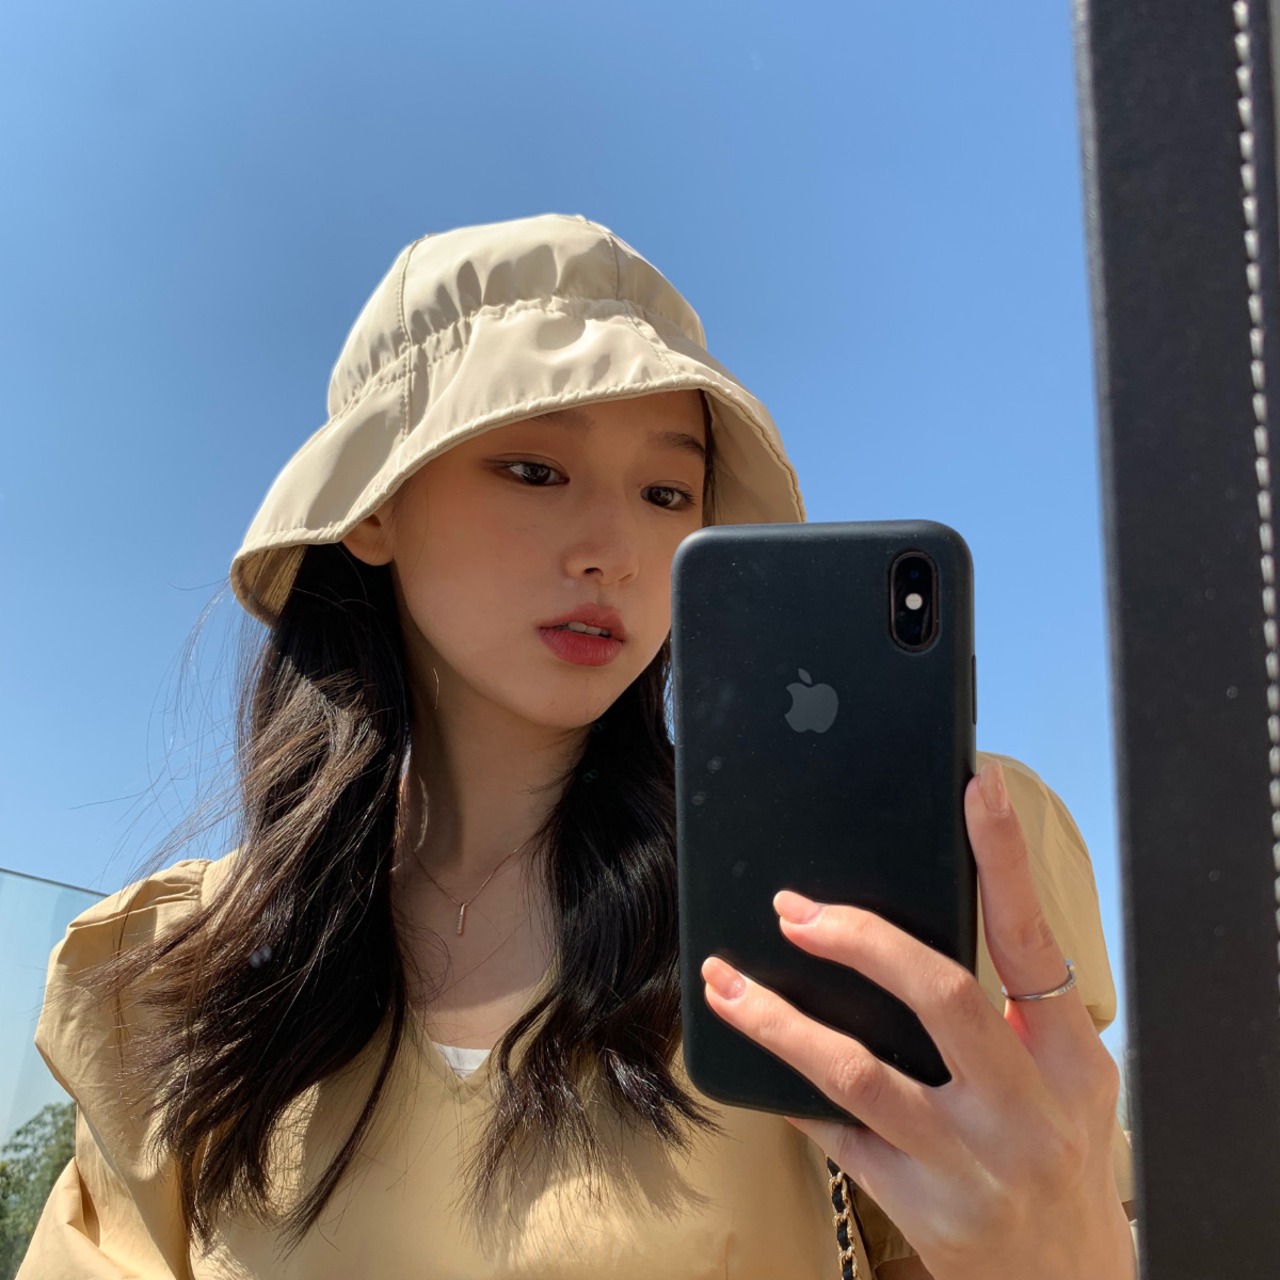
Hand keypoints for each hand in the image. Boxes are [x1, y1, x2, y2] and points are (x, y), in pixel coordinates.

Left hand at [700, 759, 1134, 1279]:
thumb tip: (908, 927)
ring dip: (779, 1018)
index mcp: (1066, 1057)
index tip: (973, 786)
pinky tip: (748, 1057)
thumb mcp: (1064, 1083)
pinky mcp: (919, 1206)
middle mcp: (1023, 1106)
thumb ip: (1008, 1012)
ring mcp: (968, 1161)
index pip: (1030, 937)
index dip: (1003, 858)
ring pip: (858, 1070)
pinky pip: (834, 1132)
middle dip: (861, 937)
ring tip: (725, 980)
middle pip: (940, 992)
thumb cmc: (1059, 1162)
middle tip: (793, 907)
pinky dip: (787, 1086)